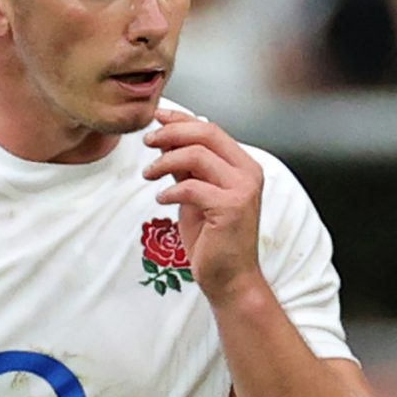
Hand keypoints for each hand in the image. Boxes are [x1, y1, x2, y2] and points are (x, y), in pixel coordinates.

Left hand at [143, 116, 265, 299]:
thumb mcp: (198, 195)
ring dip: (165, 161)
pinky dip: (170, 190)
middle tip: (147, 141)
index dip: (181, 119)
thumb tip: (168, 142)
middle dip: (171, 133)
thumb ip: (189, 169)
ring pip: (196, 155)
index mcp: (243, 166)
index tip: (157, 118)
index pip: (211, 129)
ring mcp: (242, 190)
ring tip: (148, 174)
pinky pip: (190, 187)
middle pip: (206, 133)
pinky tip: (162, 199)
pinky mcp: (230, 208)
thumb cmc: (215, 240)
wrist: (230, 278)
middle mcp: (248, 173)